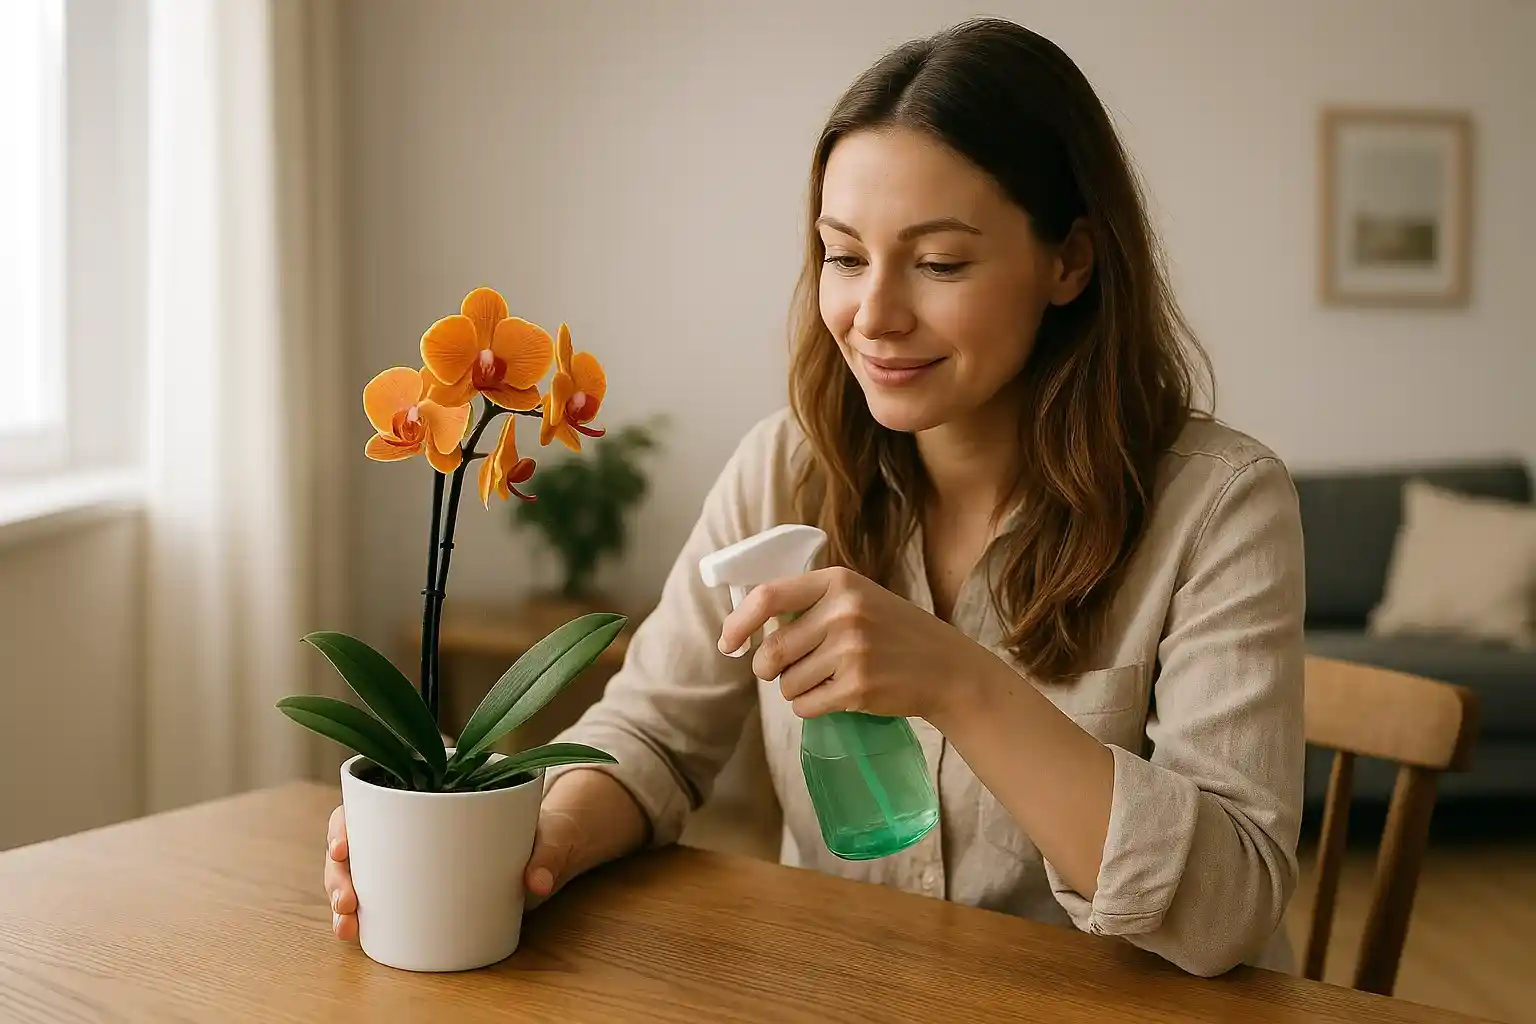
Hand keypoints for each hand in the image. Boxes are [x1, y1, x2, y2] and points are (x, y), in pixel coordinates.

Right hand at [322, 800, 589, 940]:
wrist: (553, 851)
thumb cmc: (545, 829)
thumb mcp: (550, 833)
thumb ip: (549, 852)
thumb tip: (537, 882)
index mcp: (433, 793)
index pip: (373, 798)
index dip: (348, 821)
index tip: (342, 846)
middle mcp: (412, 823)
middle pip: (356, 840)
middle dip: (340, 872)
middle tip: (348, 900)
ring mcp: (411, 856)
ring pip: (359, 871)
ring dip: (342, 898)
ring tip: (347, 926)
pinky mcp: (419, 887)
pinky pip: (378, 898)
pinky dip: (360, 916)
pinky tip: (355, 934)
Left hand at [718, 566, 994, 723]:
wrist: (946, 667)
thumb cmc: (894, 632)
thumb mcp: (857, 599)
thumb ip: (811, 605)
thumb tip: (750, 628)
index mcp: (838, 581)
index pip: (769, 596)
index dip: (739, 622)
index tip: (728, 642)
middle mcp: (843, 611)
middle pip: (773, 650)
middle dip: (769, 668)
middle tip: (783, 672)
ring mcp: (851, 650)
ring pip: (786, 684)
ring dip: (796, 690)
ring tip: (826, 680)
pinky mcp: (857, 687)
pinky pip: (805, 706)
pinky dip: (810, 708)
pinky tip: (836, 697)